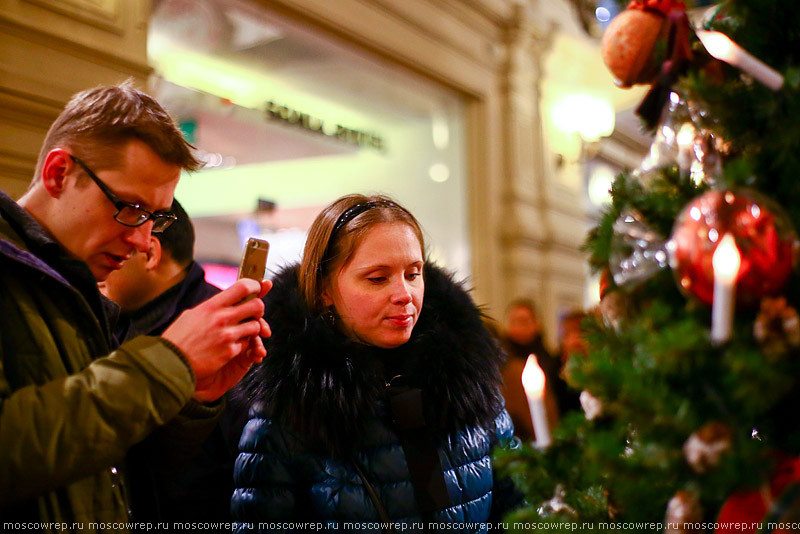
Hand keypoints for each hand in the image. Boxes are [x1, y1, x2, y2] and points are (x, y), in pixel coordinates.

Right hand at [163, 279, 271, 399]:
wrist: (170, 363)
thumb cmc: (178, 339)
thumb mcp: (191, 314)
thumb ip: (211, 307)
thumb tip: (224, 301)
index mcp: (211, 306)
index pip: (243, 287)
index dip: (255, 286)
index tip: (257, 288)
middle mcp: (221, 318)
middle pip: (257, 305)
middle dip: (258, 309)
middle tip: (253, 314)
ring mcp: (227, 335)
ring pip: (256, 326)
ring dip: (253, 329)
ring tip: (243, 331)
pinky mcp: (229, 352)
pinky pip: (247, 344)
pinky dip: (244, 344)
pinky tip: (232, 346)